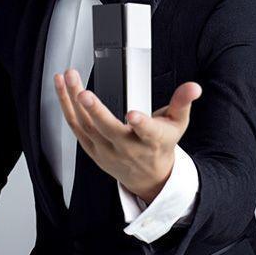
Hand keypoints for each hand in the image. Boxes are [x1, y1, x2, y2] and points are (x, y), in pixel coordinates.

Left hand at [54, 69, 201, 202]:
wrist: (148, 177)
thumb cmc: (160, 146)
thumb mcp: (177, 124)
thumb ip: (182, 102)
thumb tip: (193, 87)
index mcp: (151, 140)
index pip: (147, 132)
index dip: (140, 124)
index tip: (133, 114)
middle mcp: (127, 147)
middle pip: (108, 130)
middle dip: (95, 111)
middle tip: (84, 92)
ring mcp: (107, 150)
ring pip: (86, 126)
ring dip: (73, 101)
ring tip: (69, 78)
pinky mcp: (92, 149)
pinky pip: (76, 127)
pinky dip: (66, 107)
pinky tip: (62, 88)